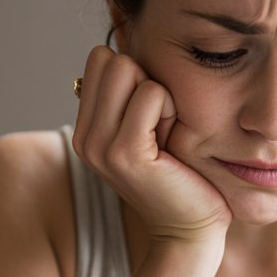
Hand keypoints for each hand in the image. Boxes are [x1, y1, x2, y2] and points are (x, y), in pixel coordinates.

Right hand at [73, 47, 231, 241]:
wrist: (191, 230)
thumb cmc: (181, 177)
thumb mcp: (149, 131)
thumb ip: (131, 97)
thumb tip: (131, 46)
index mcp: (86, 129)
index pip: (101, 58)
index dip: (135, 76)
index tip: (152, 116)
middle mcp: (85, 137)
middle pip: (112, 58)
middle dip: (147, 81)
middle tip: (162, 125)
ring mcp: (100, 146)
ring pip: (129, 70)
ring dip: (161, 96)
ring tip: (167, 135)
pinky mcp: (125, 153)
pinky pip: (151, 93)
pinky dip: (170, 109)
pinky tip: (173, 143)